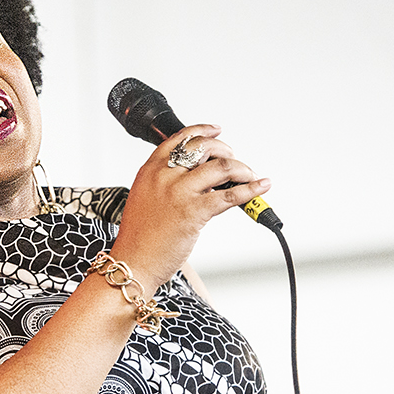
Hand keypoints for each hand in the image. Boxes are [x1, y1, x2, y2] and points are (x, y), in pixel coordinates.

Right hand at [109, 124, 268, 292]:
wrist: (133, 262)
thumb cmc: (139, 238)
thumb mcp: (144, 199)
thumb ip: (165, 183)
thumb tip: (197, 178)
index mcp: (151, 170)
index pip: (180, 139)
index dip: (203, 131)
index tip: (217, 131)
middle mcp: (165, 176)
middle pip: (204, 147)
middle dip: (226, 151)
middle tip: (234, 161)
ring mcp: (179, 192)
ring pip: (222, 167)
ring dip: (242, 169)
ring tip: (249, 175)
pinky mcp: (194, 212)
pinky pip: (230, 195)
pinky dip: (250, 190)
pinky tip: (260, 187)